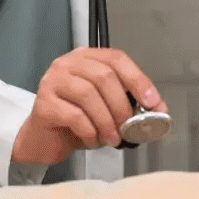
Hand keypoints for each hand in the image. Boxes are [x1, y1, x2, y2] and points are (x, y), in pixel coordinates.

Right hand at [12, 48, 165, 163]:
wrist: (42, 139)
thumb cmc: (74, 121)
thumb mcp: (104, 106)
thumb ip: (126, 102)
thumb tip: (156, 109)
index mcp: (85, 59)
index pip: (116, 59)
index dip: (138, 80)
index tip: (152, 101)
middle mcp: (67, 65)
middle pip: (103, 76)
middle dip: (122, 104)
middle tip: (130, 125)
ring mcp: (52, 83)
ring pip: (88, 95)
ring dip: (107, 120)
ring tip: (113, 137)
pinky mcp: (44, 105)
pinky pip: (74, 116)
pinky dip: (90, 131)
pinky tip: (93, 139)